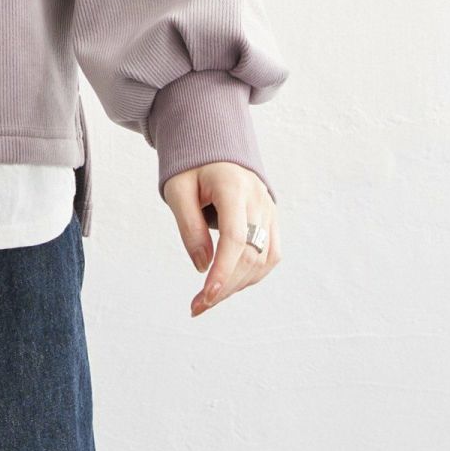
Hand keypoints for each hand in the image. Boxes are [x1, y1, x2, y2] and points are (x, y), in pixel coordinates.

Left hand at [162, 162, 281, 316]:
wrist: (214, 144)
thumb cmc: (191, 166)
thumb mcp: (177, 188)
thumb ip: (189, 225)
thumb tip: (203, 266)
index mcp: (233, 185)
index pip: (235, 236)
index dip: (223, 269)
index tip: (207, 295)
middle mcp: (258, 199)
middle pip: (250, 253)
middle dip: (225, 284)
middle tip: (197, 306)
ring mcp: (269, 209)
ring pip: (262, 260)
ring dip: (237, 284)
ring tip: (208, 298)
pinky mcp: (272, 220)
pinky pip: (269, 256)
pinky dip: (251, 274)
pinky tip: (228, 283)